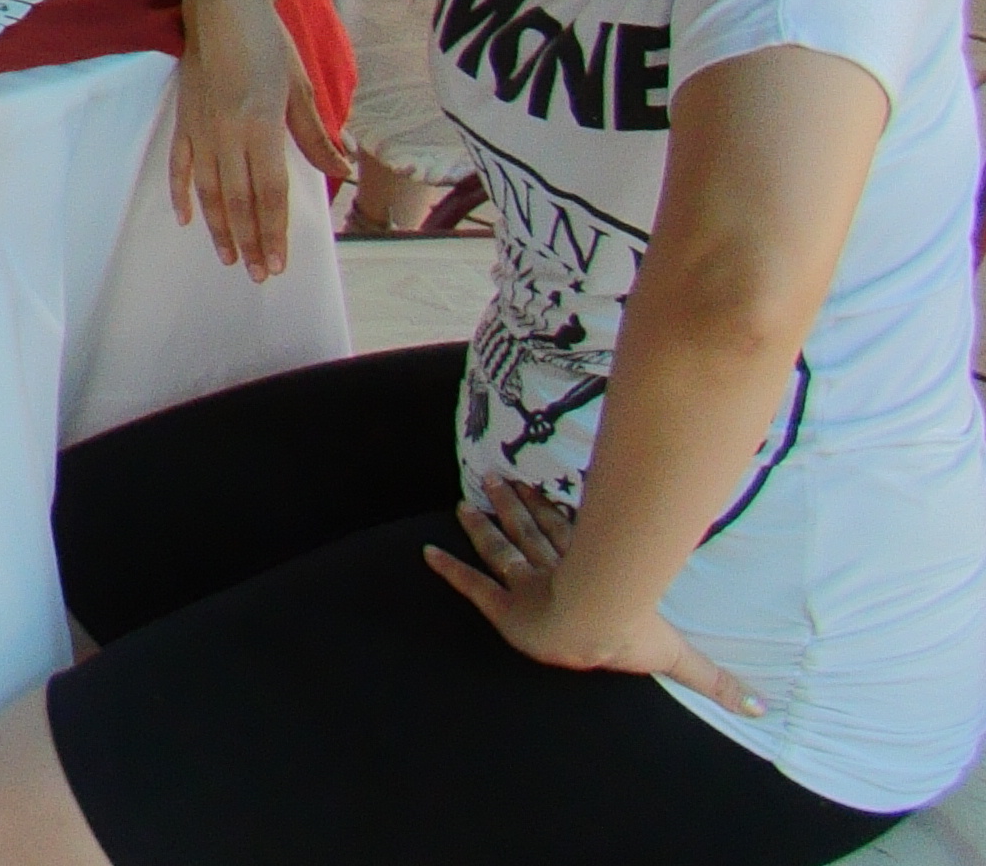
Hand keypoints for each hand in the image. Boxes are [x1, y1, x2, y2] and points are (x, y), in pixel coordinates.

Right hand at [169, 0, 350, 279]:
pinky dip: (182, 193)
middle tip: (258, 275)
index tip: (279, 263)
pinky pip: (180, 164)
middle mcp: (227, 132)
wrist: (221, 5)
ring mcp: (201, 127)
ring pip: (209, 190)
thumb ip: (315, 136)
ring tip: (228, 258)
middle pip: (239, 200)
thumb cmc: (268, 42)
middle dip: (250, 241)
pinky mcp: (184, 118)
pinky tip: (187, 219)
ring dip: (220, 228)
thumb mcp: (301, 87)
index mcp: (261, 124)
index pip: (269, 192)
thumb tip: (342, 169)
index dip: (274, 232)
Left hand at [425, 481, 764, 719]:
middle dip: (516, 508)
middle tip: (495, 480)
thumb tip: (763, 708)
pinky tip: (425, 554)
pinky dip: (448, 571)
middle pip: (533, 533)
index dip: (555, 514)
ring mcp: (529, 586)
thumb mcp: (679, 660)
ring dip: (486, 524)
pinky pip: (471, 586)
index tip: (539, 489)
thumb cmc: (631, 638)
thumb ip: (717, 683)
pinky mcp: (503, 606)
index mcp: (593, 577)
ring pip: (503, 548)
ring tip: (470, 498)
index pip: (572, 539)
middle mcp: (558, 574)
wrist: (594, 632)